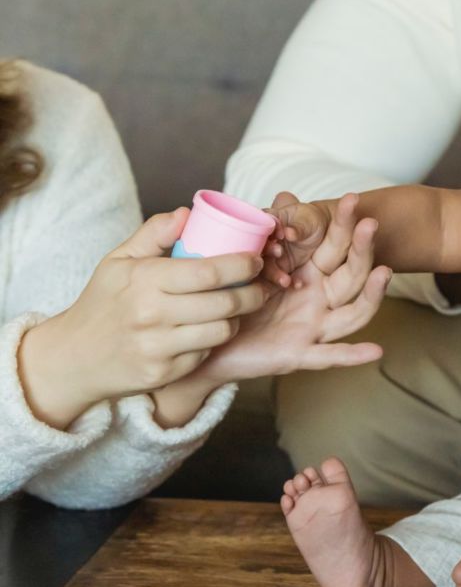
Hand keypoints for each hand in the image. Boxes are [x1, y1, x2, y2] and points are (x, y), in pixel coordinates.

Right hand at [18, 208, 266, 428]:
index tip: (255, 260)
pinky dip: (214, 340)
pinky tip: (211, 328)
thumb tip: (187, 213)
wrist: (74, 356)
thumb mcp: (119, 261)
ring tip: (237, 306)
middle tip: (261, 285)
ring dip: (238, 318)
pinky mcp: (164, 373)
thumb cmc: (103, 302)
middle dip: (254, 292)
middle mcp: (153, 315)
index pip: (209, 272)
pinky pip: (206, 353)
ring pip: (223, 330)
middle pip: (226, 303)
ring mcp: (159, 347)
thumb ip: (153, 234)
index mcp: (145, 280)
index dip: (242, 264)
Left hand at [187, 196, 390, 385]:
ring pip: (353, 314)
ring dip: (372, 294)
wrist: (207, 349)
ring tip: (383, 272)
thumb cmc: (226, 304)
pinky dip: (353, 355)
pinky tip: (376, 351)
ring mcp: (312, 329)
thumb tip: (232, 201)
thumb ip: (243, 236)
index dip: (344, 225)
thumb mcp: (234, 267)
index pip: (335, 247)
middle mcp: (317, 301)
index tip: (351, 199)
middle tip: (370, 223)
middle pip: (351, 275)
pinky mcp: (298, 355)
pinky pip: (330, 357)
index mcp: (307, 276)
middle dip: (363, 248)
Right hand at [261, 191, 339, 287]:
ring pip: (263, 267)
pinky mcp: (276, 271)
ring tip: (286, 280)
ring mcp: (268, 257)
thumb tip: (289, 233)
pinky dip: (285, 282)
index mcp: (267, 222)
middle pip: (255, 248)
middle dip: (266, 253)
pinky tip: (296, 284)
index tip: (280, 236)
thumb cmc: (311, 222)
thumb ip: (298, 227)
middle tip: (280, 252)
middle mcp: (264, 240)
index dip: (264, 231)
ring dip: (273, 274)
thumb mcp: (308, 221)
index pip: (258, 226)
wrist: (322, 236)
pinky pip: (275, 279)